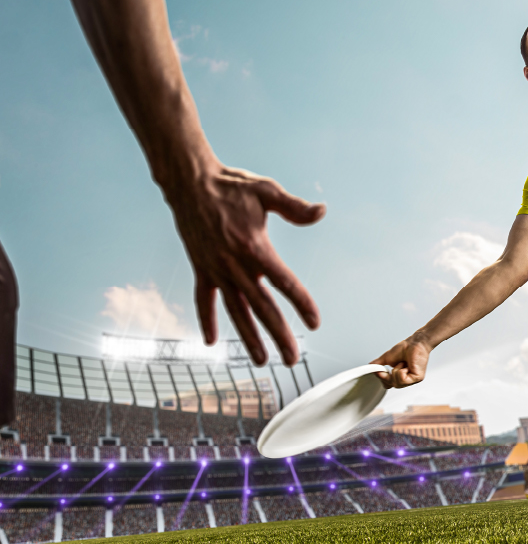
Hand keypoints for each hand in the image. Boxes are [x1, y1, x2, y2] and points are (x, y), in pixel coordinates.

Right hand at [169, 165, 324, 365]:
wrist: (190, 183)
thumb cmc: (232, 186)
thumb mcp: (267, 191)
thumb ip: (295, 207)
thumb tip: (322, 211)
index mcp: (256, 248)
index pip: (285, 282)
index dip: (302, 303)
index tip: (315, 323)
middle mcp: (235, 265)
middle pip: (262, 307)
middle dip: (278, 335)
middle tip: (292, 359)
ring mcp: (216, 270)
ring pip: (235, 311)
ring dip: (248, 338)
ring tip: (262, 361)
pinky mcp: (201, 269)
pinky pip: (204, 300)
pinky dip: (206, 319)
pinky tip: (211, 341)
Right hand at [371, 336, 431, 388]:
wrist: (414, 342)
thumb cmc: (405, 348)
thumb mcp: (387, 357)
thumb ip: (378, 364)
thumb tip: (370, 366)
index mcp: (399, 376)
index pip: (388, 385)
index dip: (382, 379)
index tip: (379, 371)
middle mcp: (406, 379)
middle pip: (391, 385)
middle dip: (388, 375)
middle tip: (391, 366)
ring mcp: (412, 380)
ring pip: (397, 383)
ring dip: (396, 371)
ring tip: (402, 363)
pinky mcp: (417, 378)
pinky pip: (403, 380)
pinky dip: (401, 370)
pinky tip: (406, 365)